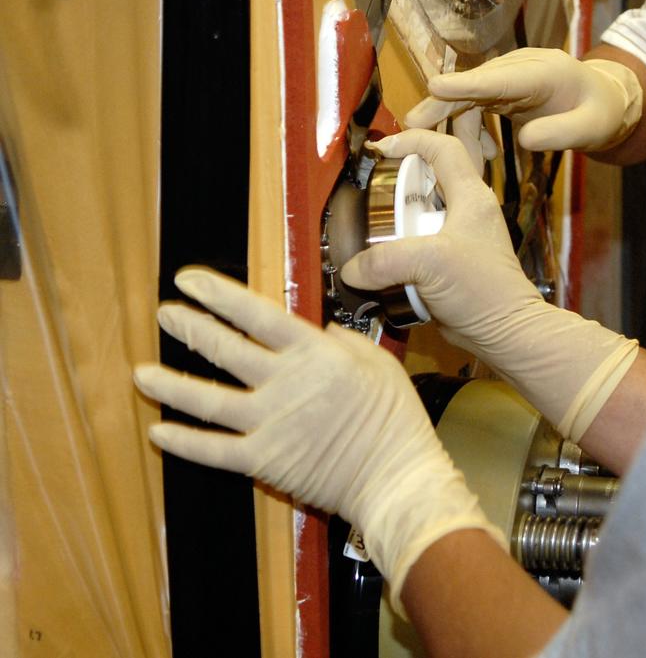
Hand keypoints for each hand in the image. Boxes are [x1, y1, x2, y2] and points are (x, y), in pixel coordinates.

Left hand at [133, 267, 502, 611]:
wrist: (394, 475)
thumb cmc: (394, 416)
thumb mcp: (377, 360)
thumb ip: (342, 341)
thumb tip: (318, 330)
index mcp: (314, 353)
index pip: (257, 315)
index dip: (219, 295)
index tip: (190, 281)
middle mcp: (285, 383)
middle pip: (226, 349)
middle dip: (190, 327)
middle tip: (165, 314)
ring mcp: (269, 422)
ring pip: (208, 399)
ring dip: (171, 384)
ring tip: (142, 372)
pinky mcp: (263, 459)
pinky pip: (213, 449)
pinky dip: (184, 441)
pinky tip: (159, 432)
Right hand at [341, 130, 638, 441]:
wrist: (504, 331)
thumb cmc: (483, 291)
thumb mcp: (429, 264)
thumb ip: (384, 261)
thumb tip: (352, 269)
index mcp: (471, 196)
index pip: (444, 148)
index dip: (412, 140)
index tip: (382, 150)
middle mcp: (467, 211)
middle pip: (428, 179)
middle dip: (397, 182)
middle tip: (370, 193)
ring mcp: (460, 236)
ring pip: (422, 213)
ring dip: (396, 219)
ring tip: (372, 227)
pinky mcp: (452, 262)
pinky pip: (420, 243)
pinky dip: (401, 248)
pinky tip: (384, 260)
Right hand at [404, 47, 641, 151]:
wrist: (604, 100)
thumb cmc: (600, 113)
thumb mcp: (592, 128)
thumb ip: (561, 134)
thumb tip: (524, 140)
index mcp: (546, 72)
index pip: (502, 78)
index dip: (468, 84)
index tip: (436, 85)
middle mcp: (520, 68)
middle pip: (475, 85)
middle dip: (443, 103)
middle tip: (412, 126)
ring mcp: (508, 76)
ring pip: (469, 97)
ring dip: (457, 129)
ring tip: (468, 164)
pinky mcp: (500, 89)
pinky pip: (474, 107)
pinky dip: (469, 131)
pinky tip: (482, 154)